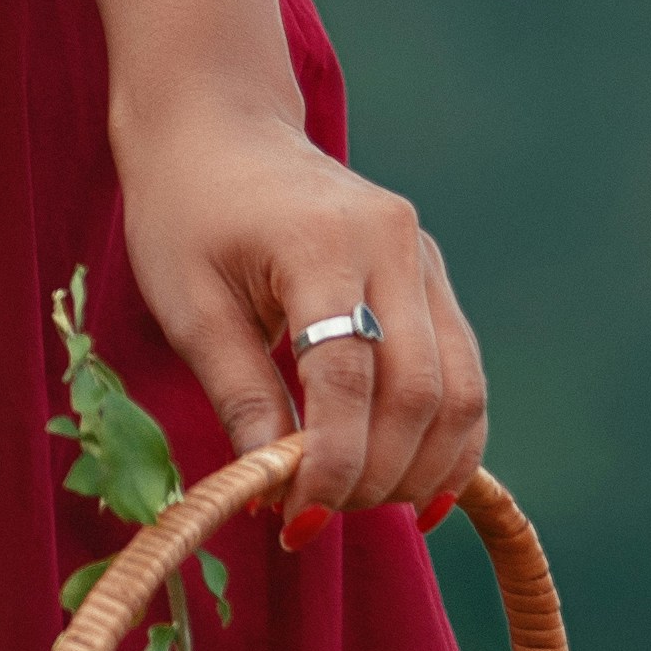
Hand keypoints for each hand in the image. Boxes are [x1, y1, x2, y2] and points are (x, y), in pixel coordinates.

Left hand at [117, 88, 488, 539]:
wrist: (221, 127)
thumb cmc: (188, 211)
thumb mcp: (188, 305)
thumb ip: (239, 393)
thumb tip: (275, 487)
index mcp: (323, 244)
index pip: (347, 378)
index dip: (330, 464)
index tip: (294, 522)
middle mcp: (394, 244)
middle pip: (421, 391)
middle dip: (379, 476)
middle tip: (322, 519)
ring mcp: (424, 257)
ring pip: (461, 388)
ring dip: (424, 468)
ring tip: (365, 508)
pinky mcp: (433, 274)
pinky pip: (463, 372)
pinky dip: (448, 438)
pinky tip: (416, 486)